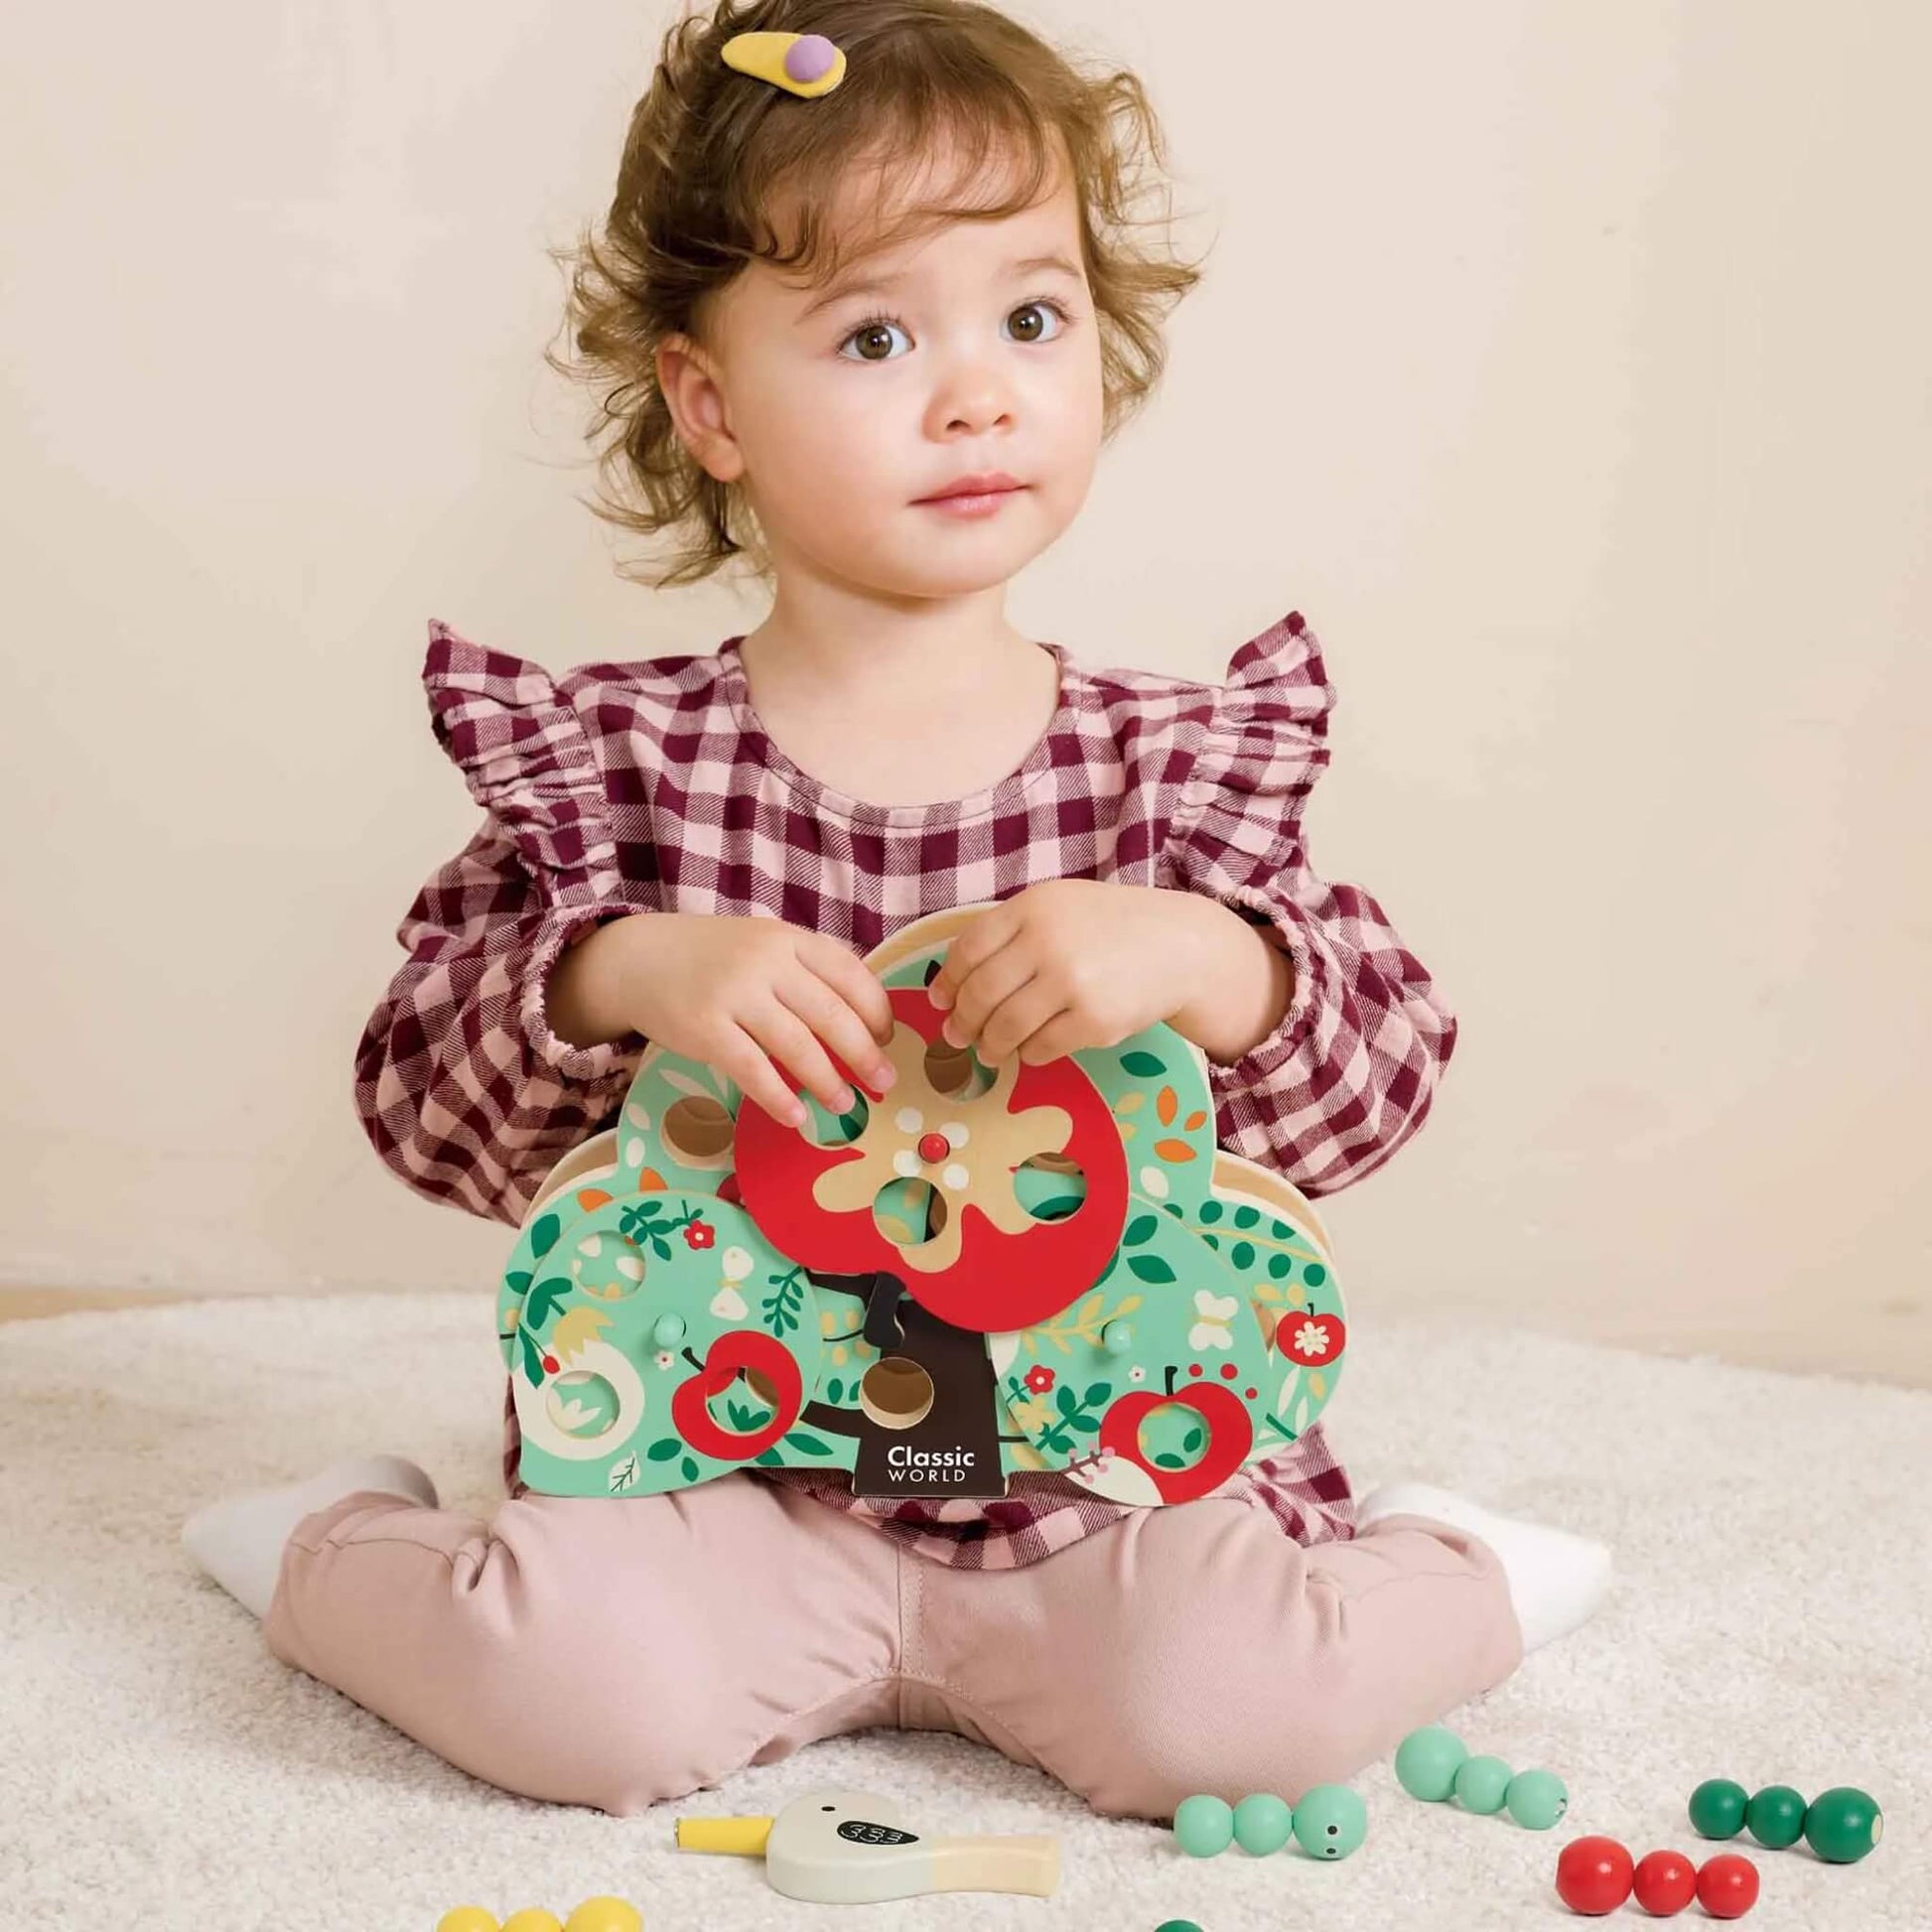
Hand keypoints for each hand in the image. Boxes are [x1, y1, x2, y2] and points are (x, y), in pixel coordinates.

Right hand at [562, 913, 897, 1126]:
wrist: (638, 959)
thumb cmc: (712, 959)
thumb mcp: (763, 946)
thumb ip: (805, 973)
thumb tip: (861, 1024)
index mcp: (788, 939)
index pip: (850, 974)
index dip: (876, 1011)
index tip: (887, 1039)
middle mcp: (766, 961)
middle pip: (831, 1015)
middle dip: (865, 1054)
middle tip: (884, 1083)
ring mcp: (734, 994)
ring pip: (797, 1046)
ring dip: (828, 1082)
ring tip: (846, 1105)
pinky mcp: (704, 1028)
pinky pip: (753, 1070)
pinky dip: (780, 1098)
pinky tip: (797, 1116)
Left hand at [924, 880, 1228, 1067]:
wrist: (1179, 946)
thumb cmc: (1109, 928)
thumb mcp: (1058, 906)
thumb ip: (1010, 932)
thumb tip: (954, 982)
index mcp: (1033, 908)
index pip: (969, 949)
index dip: (949, 981)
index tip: (941, 1000)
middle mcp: (1047, 942)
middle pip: (981, 993)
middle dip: (962, 1021)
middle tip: (957, 1036)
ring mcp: (1071, 983)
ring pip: (1005, 1027)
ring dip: (990, 1046)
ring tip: (989, 1051)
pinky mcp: (1094, 1021)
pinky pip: (1041, 1048)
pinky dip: (1028, 1054)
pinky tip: (1029, 1050)